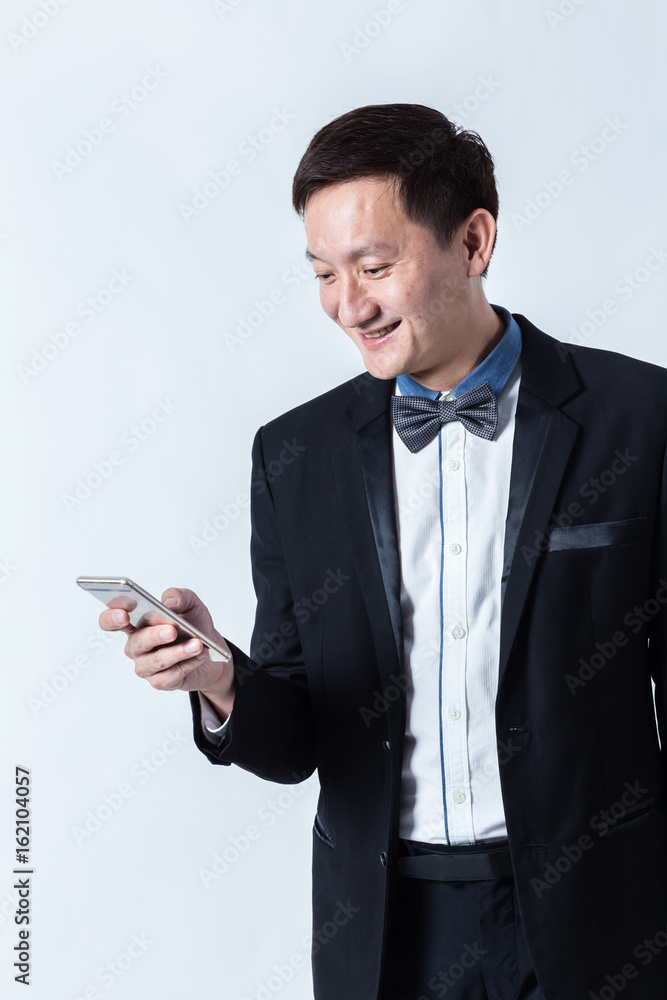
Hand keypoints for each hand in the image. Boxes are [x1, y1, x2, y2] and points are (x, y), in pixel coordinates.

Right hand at [98, 587, 235, 714]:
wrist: (210, 649)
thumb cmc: (193, 625)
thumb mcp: (191, 604)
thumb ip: (179, 596)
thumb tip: (169, 601)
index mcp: (135, 624)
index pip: (111, 620)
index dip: (112, 617)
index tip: (123, 614)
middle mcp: (136, 646)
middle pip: (137, 642)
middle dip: (155, 635)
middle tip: (172, 630)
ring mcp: (146, 666)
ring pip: (157, 661)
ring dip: (178, 652)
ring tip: (197, 644)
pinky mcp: (160, 682)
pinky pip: (172, 674)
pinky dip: (189, 663)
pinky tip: (200, 655)